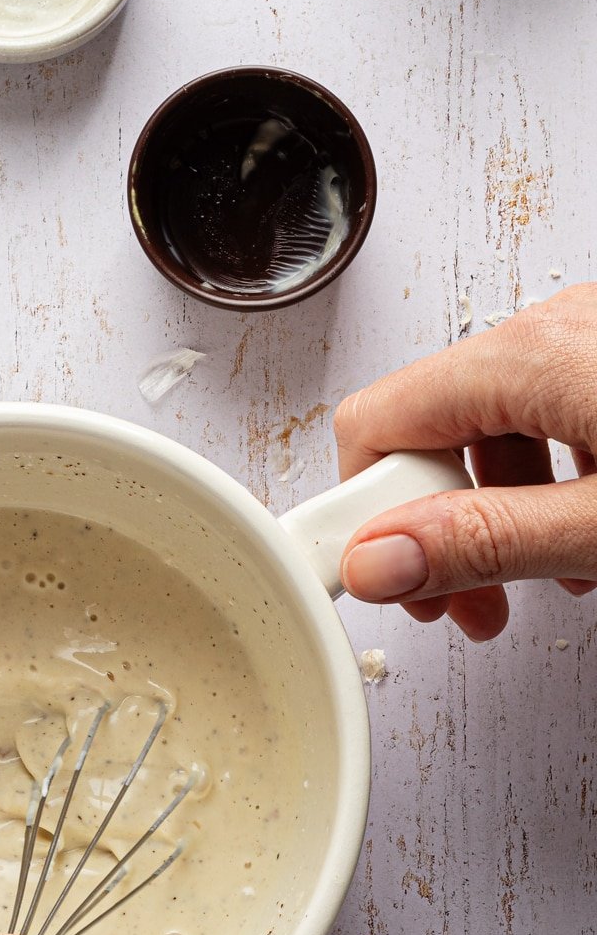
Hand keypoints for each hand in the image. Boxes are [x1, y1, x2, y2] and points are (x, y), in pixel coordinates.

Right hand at [335, 283, 596, 639]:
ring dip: (491, 515)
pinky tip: (577, 536)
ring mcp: (589, 341)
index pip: (377, 425)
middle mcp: (555, 330)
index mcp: (533, 355)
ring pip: (492, 431)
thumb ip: (488, 541)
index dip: (360, 511)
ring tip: (531, 583)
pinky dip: (546, 484)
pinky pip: (549, 419)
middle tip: (460, 604)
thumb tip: (377, 559)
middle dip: (434, 527)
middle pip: (432, 432)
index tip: (369, 578)